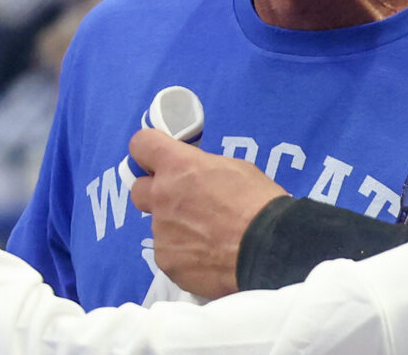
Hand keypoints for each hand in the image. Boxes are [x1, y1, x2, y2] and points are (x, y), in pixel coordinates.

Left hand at [129, 128, 288, 298]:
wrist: (269, 249)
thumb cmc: (258, 203)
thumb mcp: (234, 168)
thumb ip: (201, 169)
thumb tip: (194, 178)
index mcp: (178, 166)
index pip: (142, 144)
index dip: (149, 150)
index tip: (159, 158)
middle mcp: (161, 196)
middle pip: (138, 190)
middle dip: (156, 193)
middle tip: (183, 202)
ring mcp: (161, 232)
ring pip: (160, 226)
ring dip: (176, 228)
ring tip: (209, 238)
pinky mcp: (167, 262)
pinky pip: (169, 254)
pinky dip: (185, 255)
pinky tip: (208, 258)